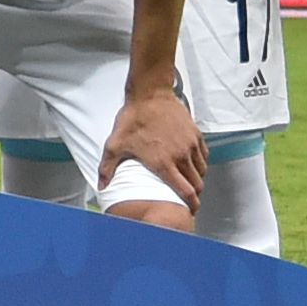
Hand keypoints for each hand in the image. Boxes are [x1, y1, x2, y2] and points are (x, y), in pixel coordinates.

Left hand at [100, 85, 206, 210]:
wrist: (150, 94)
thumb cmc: (133, 119)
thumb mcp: (115, 144)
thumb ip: (107, 168)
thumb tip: (102, 186)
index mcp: (164, 163)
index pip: (185, 191)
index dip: (190, 204)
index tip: (189, 210)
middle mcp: (182, 156)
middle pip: (197, 184)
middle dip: (195, 195)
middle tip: (188, 198)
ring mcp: (191, 145)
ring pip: (202, 171)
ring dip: (197, 179)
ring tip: (189, 182)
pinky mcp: (197, 135)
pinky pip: (204, 156)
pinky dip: (200, 163)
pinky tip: (191, 164)